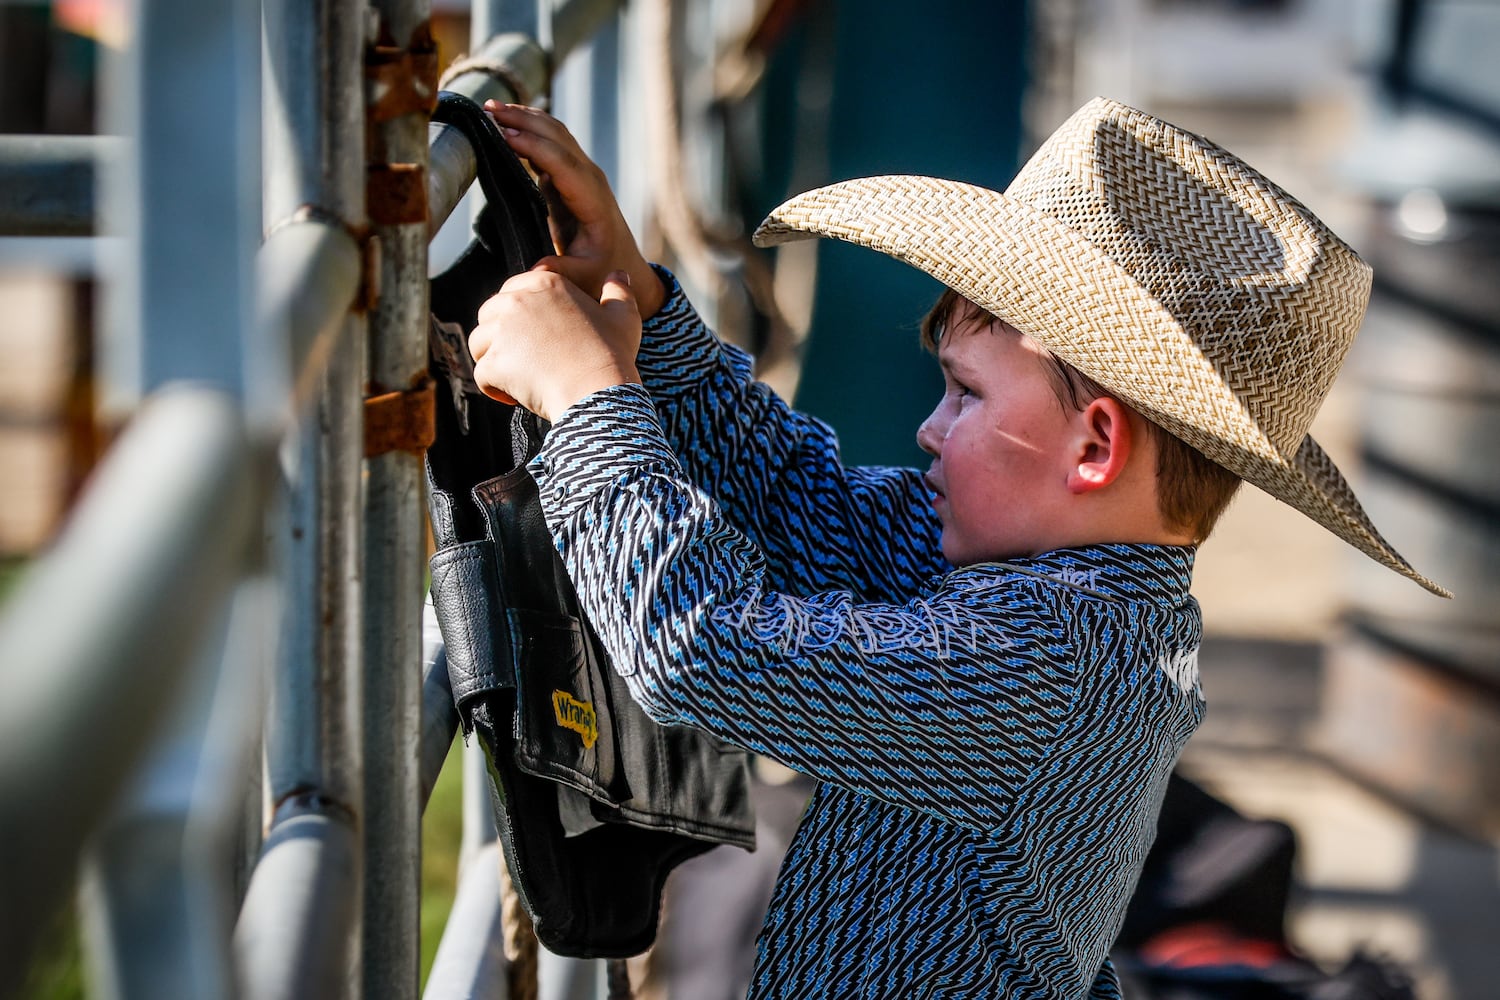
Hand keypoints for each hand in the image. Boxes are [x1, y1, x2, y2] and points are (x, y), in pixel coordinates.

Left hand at [469, 267, 641, 421]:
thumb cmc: (612, 356)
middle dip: (500, 336)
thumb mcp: (623, 317)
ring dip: (494, 360)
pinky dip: (495, 388)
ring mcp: (502, 332)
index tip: (537, 334)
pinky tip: (516, 397)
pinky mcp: (493, 363)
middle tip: (527, 358)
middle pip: (489, 314)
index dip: (519, 314)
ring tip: (519, 376)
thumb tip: (618, 275)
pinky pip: (482, 374)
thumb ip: (618, 292)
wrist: (598, 393)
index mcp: (547, 284)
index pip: (513, 289)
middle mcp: (519, 301)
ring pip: (480, 343)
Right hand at [486, 101, 666, 319]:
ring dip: (525, 117)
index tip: (505, 134)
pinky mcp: (571, 174)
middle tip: (489, 108)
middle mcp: (590, 178)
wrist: (622, 264)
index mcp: (592, 199)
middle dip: (524, 119)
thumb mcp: (586, 276)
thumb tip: (536, 269)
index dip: (534, 146)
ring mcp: (582, 172)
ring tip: (491, 107)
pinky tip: (507, 122)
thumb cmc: (604, 270)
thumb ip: (562, 271)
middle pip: (557, 137)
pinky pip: (551, 142)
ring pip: (554, 133)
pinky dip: (529, 128)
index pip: (562, 163)